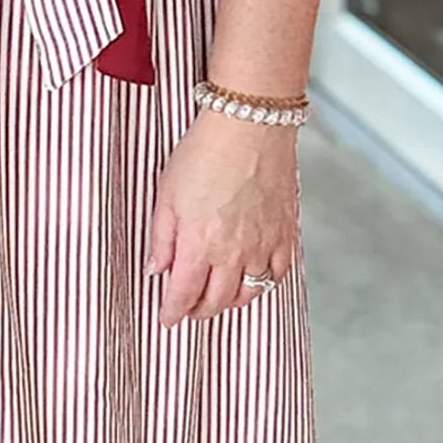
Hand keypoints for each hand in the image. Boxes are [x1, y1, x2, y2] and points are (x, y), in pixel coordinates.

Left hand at [147, 109, 301, 325]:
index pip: (184, 294)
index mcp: (199, 245)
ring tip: (218, 298)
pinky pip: (279, 272)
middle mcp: (234, 252)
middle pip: (217, 300)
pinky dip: (265, 282)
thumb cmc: (206, 152)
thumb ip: (161, 237)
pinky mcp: (285, 231)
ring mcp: (264, 244)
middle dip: (199, 310)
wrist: (251, 124)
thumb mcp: (167, 194)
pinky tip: (254, 278)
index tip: (167, 317)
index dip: (173, 311)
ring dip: (230, 301)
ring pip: (249, 292)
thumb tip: (156, 268)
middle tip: (189, 309)